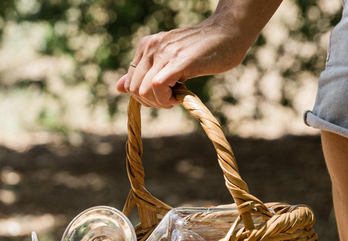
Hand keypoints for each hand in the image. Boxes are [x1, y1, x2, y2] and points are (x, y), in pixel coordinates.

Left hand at [116, 15, 250, 108]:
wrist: (229, 32)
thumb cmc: (202, 49)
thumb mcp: (167, 59)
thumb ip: (143, 73)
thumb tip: (118, 88)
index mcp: (146, 46)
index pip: (130, 82)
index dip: (144, 96)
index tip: (162, 96)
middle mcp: (151, 47)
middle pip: (134, 89)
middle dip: (150, 102)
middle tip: (169, 100)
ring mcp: (164, 53)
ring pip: (143, 91)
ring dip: (159, 102)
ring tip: (175, 97)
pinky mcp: (177, 61)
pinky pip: (157, 87)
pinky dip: (165, 99)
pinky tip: (178, 97)